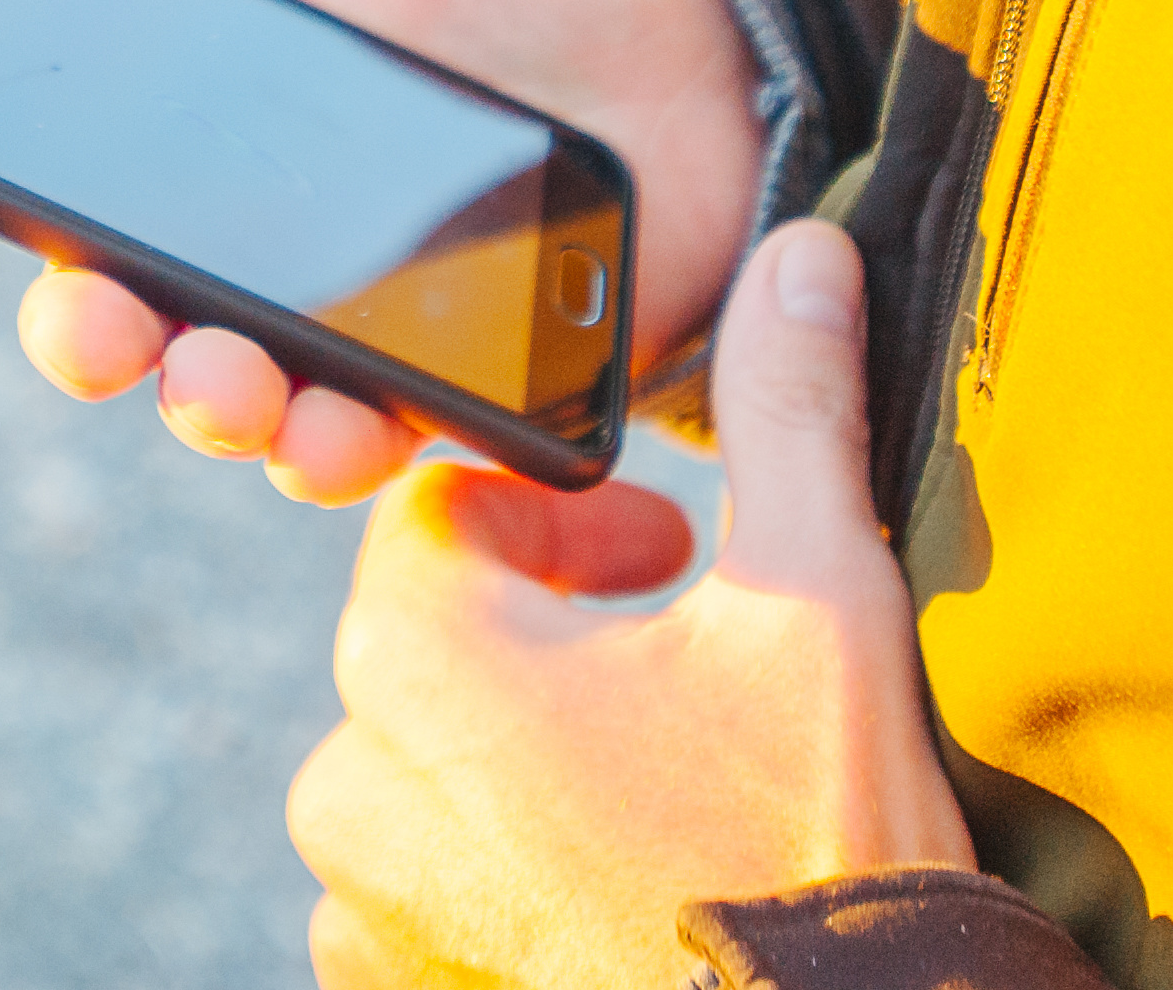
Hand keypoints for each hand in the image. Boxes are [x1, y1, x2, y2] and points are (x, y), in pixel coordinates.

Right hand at [0, 0, 759, 503]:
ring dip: (200, 404)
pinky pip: (376, 435)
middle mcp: (255, 213)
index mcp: (205, 90)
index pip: (49, 157)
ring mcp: (351, 303)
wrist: (725, 9)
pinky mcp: (456, 368)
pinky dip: (341, 451)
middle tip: (86, 320)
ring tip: (216, 384)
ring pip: (230, 389)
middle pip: (117, 300)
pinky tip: (341, 427)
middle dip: (77, 330)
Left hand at [289, 223, 974, 988]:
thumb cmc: (817, 846)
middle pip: (439, 645)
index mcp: (420, 656)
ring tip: (662, 788)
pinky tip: (624, 883)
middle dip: (557, 635)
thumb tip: (801, 258)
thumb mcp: (819, 598)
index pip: (449, 510)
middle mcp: (353, 784)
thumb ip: (790, 408)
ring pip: (433, 778)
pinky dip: (510, 876)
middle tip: (682, 662)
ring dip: (531, 762)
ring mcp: (365, 914)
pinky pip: (428, 898)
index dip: (571, 515)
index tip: (665, 551)